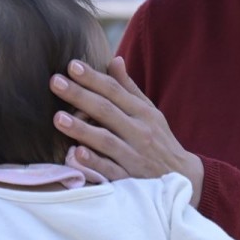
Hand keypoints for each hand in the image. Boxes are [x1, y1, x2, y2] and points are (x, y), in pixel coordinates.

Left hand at [50, 56, 204, 203]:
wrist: (183, 177)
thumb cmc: (158, 140)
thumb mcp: (149, 112)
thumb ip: (129, 88)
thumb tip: (114, 60)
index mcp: (143, 113)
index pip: (115, 91)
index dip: (93, 78)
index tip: (72, 65)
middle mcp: (139, 132)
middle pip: (106, 111)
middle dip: (80, 96)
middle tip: (55, 82)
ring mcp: (134, 156)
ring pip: (106, 140)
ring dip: (82, 129)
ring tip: (58, 118)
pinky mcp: (130, 179)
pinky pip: (110, 171)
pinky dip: (95, 163)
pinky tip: (77, 153)